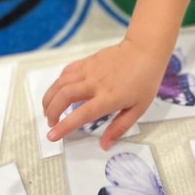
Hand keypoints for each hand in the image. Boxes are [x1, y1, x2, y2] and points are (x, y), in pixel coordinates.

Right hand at [42, 37, 163, 148]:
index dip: (64, 126)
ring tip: (48, 110)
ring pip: (61, 83)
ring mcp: (90, 70)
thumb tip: (104, 145)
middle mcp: (96, 83)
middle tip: (51, 123)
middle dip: (51, 112)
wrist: (145, 50)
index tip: (52, 136)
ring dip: (50, 98)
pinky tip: (59, 91)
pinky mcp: (88, 61)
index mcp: (109, 98)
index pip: (81, 114)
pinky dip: (58, 83)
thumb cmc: (145, 80)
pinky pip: (67, 71)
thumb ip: (120, 127)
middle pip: (64, 96)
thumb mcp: (139, 108)